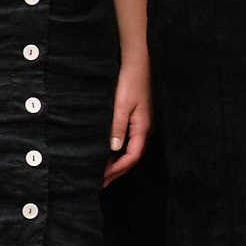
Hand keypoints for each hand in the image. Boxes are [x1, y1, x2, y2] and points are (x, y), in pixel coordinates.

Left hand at [106, 55, 150, 181]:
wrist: (137, 62)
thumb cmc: (130, 81)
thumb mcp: (121, 104)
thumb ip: (117, 126)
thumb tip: (114, 148)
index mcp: (143, 127)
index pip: (132, 156)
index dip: (117, 169)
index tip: (103, 178)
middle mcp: (144, 128)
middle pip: (132, 156)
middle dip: (117, 171)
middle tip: (101, 182)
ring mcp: (142, 123)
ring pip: (130, 149)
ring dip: (117, 161)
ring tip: (102, 172)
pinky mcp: (137, 117)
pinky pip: (129, 140)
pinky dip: (118, 150)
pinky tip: (108, 152)